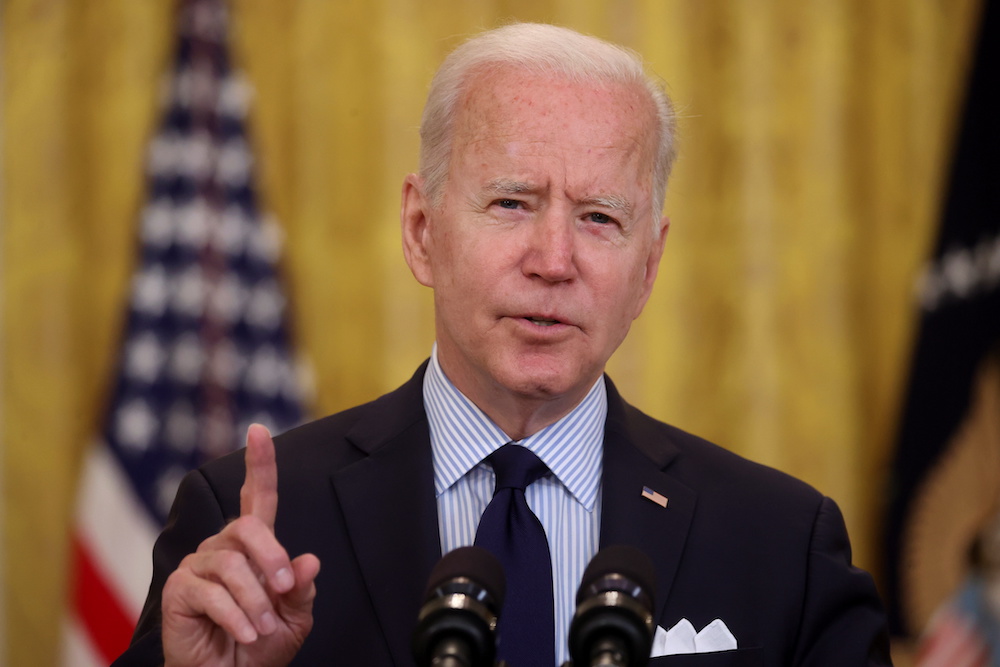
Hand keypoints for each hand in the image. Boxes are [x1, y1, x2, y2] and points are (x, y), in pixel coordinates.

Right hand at [161, 424, 320, 666]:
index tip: (259, 430)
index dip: (259, 463)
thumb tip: (309, 560)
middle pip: (249, 527)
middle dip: (272, 558)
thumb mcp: (293, 619)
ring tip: (261, 628)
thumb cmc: (260, 646)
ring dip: (255, 602)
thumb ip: (301, 589)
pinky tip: (244, 633)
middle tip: (285, 590)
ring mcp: (198, 565)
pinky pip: (212, 593)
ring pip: (232, 566)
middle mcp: (223, 547)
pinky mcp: (179, 589)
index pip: (257, 497)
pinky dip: (236, 616)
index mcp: (254, 546)